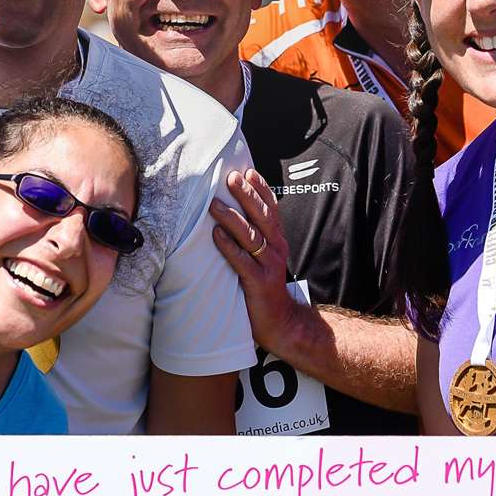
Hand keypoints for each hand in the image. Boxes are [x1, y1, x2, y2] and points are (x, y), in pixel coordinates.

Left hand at [210, 169, 302, 354]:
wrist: (281, 324)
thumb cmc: (266, 290)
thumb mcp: (265, 260)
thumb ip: (255, 241)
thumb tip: (232, 218)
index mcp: (278, 242)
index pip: (272, 210)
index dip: (261, 190)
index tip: (248, 172)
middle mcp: (276, 249)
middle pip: (262, 217)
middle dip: (247, 195)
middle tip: (231, 177)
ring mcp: (269, 265)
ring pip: (251, 236)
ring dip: (232, 218)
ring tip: (214, 204)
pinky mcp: (258, 282)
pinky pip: (242, 261)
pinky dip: (228, 247)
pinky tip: (216, 235)